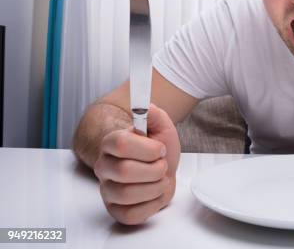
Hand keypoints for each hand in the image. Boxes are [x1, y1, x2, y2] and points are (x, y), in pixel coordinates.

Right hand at [93, 104, 180, 224]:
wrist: (162, 168)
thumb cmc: (158, 149)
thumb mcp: (162, 126)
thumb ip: (154, 113)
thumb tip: (145, 106)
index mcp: (111, 142)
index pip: (120, 144)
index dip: (148, 148)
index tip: (159, 149)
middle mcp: (104, 166)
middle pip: (125, 171)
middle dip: (154, 169)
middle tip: (161, 165)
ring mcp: (107, 189)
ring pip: (128, 194)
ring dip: (155, 187)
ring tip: (159, 179)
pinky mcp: (115, 210)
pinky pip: (131, 215)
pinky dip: (151, 205)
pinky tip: (154, 194)